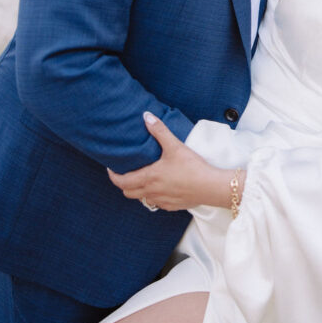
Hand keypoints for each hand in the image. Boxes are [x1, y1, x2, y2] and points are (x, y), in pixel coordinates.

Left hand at [107, 112, 233, 210]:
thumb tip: (146, 116)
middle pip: (128, 193)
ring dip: (138, 190)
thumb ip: (159, 131)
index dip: (113, 176)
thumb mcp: (174, 146)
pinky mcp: (172, 206)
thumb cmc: (192, 167)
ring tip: (143, 178)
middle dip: (123, 184)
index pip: (121, 182)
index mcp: (149, 178)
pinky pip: (156, 203)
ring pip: (142, 199)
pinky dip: (153, 195)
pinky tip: (161, 186)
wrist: (211, 187)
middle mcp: (152, 192)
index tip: (111, 168)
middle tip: (125, 172)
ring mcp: (162, 201)